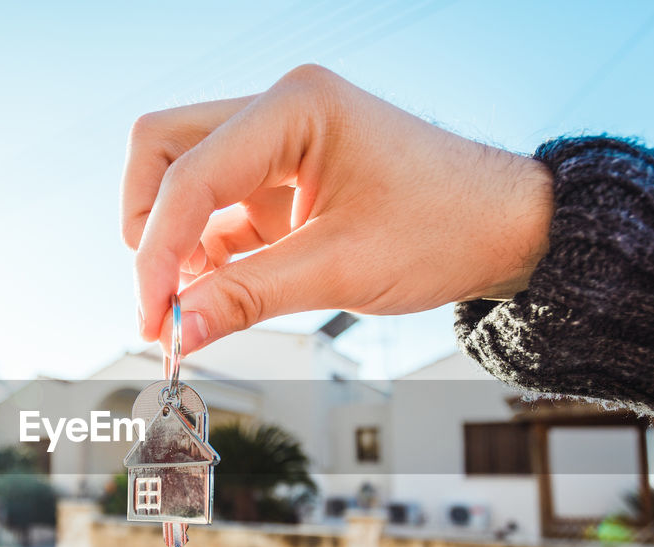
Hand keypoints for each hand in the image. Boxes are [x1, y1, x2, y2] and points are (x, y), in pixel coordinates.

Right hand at [121, 64, 553, 353]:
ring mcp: (278, 141)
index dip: (157, 251)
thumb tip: (179, 331)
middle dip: (149, 224)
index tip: (153, 317)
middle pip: (165, 148)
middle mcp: (279, 110)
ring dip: (176, 240)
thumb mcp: (341, 270)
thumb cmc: (446, 227)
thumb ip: (248, 297)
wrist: (504, 228)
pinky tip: (220, 291)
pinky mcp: (282, 176)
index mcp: (297, 108)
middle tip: (160, 297)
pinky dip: (207, 250)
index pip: (191, 174)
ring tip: (196, 304)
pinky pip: (218, 207)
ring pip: (183, 175)